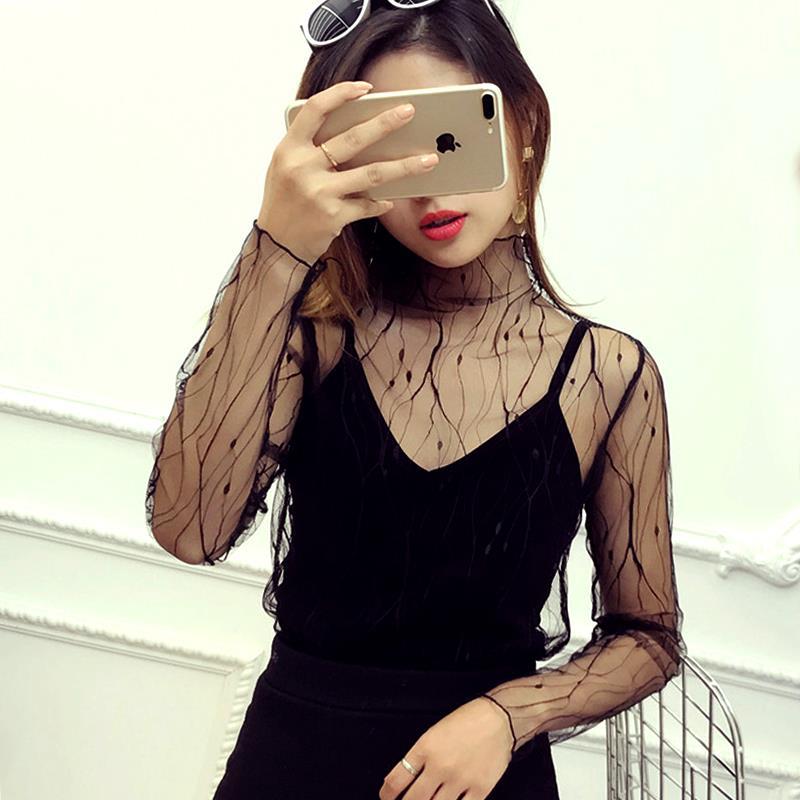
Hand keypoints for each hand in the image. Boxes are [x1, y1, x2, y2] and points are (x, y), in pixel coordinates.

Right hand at [258, 80, 439, 264]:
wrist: (276, 245)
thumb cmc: (285, 202)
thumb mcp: (286, 168)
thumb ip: (310, 148)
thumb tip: (356, 131)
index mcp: (289, 149)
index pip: (316, 110)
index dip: (341, 94)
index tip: (366, 88)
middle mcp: (302, 167)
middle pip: (353, 138)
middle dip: (385, 123)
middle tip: (410, 112)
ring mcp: (319, 192)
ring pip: (372, 173)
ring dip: (404, 167)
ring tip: (428, 159)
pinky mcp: (333, 216)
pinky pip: (367, 205)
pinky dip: (380, 203)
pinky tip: (390, 201)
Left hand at [378, 697, 513, 799]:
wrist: (499, 718)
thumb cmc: (468, 721)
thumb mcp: (434, 732)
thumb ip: (420, 756)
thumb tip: (407, 780)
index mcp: (426, 748)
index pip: (396, 780)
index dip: (387, 794)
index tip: (387, 797)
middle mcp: (440, 766)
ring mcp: (460, 780)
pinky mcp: (480, 790)